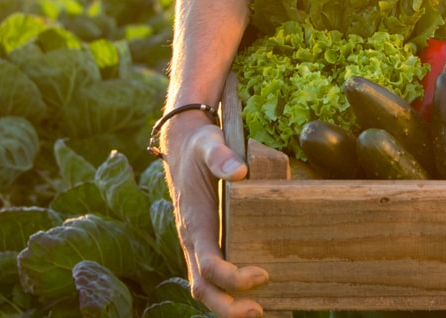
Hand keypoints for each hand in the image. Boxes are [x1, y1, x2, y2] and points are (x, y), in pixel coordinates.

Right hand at [163, 114, 268, 317]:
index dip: (232, 277)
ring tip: (261, 312)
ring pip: (207, 287)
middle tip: (259, 312)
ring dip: (229, 306)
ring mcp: (199, 245)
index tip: (261, 274)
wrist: (184, 147)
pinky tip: (258, 296)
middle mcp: (194, 240)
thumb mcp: (209, 143)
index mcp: (195, 222)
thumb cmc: (200, 147)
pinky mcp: (208, 244)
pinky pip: (214, 277)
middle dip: (227, 308)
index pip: (208, 264)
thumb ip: (221, 156)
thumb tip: (239, 172)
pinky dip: (231, 293)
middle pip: (203, 287)